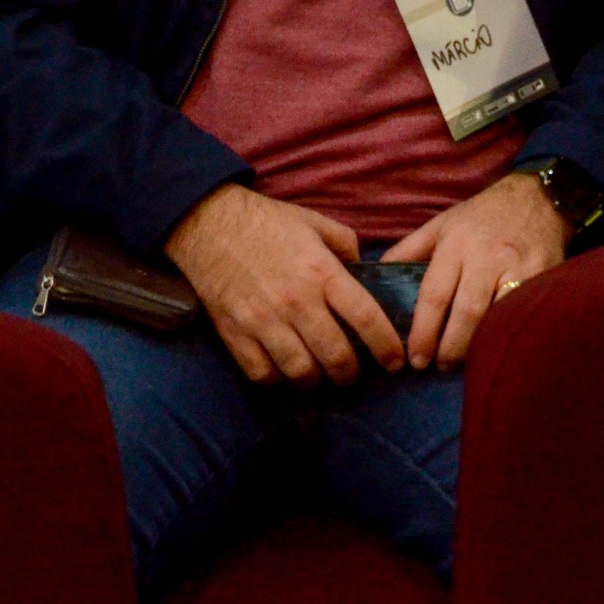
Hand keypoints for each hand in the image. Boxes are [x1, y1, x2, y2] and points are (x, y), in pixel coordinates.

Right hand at [162, 184, 404, 385]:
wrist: (209, 224)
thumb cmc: (268, 223)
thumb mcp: (317, 224)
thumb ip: (348, 248)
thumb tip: (364, 275)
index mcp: (321, 271)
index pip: (364, 317)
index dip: (385, 345)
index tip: (394, 361)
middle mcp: (295, 300)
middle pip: (334, 354)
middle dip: (351, 374)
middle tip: (356, 376)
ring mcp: (262, 320)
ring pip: (299, 370)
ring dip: (317, 380)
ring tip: (322, 376)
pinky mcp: (233, 333)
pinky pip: (262, 373)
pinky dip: (278, 379)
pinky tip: (286, 371)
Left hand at [381, 169, 572, 370]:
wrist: (539, 198)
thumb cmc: (484, 215)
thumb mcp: (442, 224)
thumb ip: (409, 249)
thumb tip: (377, 274)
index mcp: (456, 245)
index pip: (435, 295)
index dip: (423, 331)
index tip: (414, 357)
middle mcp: (486, 257)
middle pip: (465, 313)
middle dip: (449, 347)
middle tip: (438, 366)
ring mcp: (518, 268)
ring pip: (494, 317)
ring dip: (477, 346)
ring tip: (463, 362)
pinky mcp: (542, 276)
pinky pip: (520, 311)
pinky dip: (505, 331)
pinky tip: (495, 344)